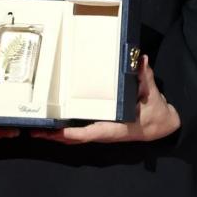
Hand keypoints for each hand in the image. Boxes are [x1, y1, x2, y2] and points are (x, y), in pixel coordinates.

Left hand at [30, 55, 180, 143]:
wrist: (162, 126)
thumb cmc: (156, 113)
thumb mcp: (152, 95)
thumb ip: (144, 77)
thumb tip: (141, 59)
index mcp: (115, 128)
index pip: (90, 132)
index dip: (72, 133)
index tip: (56, 131)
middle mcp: (105, 132)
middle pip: (75, 137)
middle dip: (55, 135)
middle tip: (34, 130)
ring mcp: (101, 132)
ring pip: (74, 136)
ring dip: (56, 134)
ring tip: (37, 129)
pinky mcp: (100, 128)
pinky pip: (79, 131)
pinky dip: (64, 130)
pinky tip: (53, 124)